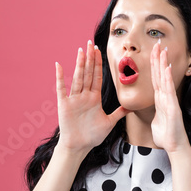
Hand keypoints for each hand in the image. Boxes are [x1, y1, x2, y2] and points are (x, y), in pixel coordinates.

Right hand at [55, 40, 129, 158]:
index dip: (98, 64)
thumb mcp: (109, 122)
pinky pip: (62, 89)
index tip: (99, 51)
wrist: (79, 147)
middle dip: (90, 58)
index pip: (97, 77)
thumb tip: (132, 106)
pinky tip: (59, 65)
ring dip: (80, 64)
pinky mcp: (65, 105)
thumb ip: (119, 112)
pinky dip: (60, 77)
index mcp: (94, 98)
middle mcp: (84, 95)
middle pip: (88, 73)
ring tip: (81, 50)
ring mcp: (74, 99)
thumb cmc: (92, 136)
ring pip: (78, 78)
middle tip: (90, 43)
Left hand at [150, 41, 190, 153]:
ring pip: (165, 79)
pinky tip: (167, 68)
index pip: (156, 78)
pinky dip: (168, 79)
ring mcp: (170, 101)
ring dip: (163, 64)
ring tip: (162, 50)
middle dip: (158, 59)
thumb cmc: (166, 135)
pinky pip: (169, 91)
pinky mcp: (173, 107)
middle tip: (157, 43)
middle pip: (161, 75)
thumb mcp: (156, 120)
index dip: (154, 65)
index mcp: (160, 99)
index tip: (152, 52)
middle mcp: (166, 97)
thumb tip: (153, 111)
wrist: (174, 146)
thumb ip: (155, 113)